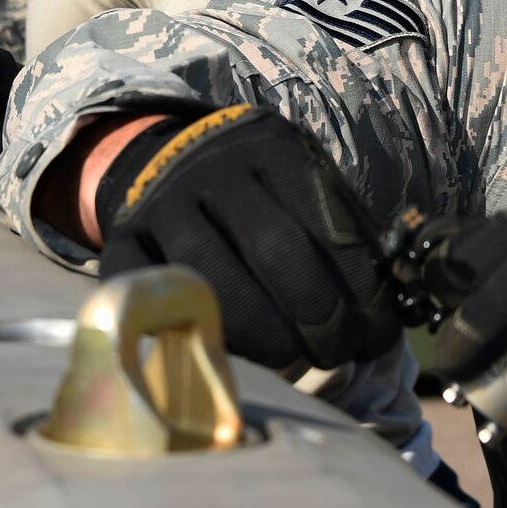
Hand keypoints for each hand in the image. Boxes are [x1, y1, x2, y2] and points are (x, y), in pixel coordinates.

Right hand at [97, 105, 401, 370]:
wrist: (167, 165)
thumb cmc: (258, 193)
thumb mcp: (304, 186)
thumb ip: (341, 233)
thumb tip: (384, 307)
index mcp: (272, 147)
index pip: (328, 224)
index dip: (361, 289)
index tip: (377, 333)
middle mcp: (213, 166)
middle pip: (276, 250)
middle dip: (320, 315)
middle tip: (340, 352)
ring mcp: (160, 203)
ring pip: (219, 280)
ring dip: (270, 336)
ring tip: (300, 361)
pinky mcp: (122, 241)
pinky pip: (162, 298)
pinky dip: (203, 332)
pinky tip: (238, 354)